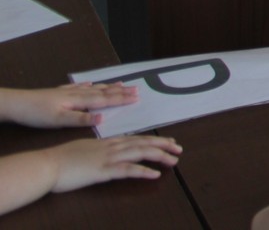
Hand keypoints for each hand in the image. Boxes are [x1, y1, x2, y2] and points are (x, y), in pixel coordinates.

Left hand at [0, 83, 138, 129]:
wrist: (17, 104)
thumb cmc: (37, 114)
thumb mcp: (59, 120)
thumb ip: (81, 119)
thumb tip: (103, 118)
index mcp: (79, 101)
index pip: (105, 100)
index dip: (121, 99)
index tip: (137, 98)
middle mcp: (77, 94)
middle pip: (103, 92)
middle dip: (120, 92)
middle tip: (136, 89)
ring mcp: (68, 92)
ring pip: (94, 89)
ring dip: (108, 88)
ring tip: (121, 84)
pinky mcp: (59, 93)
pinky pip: (80, 87)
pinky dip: (89, 85)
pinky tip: (91, 84)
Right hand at [48, 135, 181, 193]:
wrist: (46, 165)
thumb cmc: (60, 159)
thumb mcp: (82, 149)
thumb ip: (96, 149)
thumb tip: (105, 150)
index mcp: (106, 142)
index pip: (135, 138)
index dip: (154, 139)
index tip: (168, 141)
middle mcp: (110, 147)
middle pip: (142, 142)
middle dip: (163, 145)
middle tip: (179, 149)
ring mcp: (107, 158)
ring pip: (140, 153)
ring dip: (159, 156)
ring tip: (174, 160)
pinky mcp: (103, 171)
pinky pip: (127, 169)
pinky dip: (143, 171)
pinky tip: (155, 174)